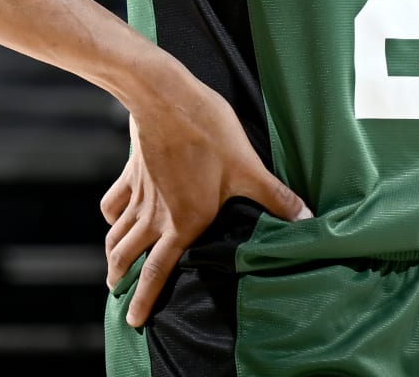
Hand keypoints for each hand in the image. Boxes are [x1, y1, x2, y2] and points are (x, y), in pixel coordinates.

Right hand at [100, 64, 309, 327]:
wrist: (164, 97)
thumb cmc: (207, 132)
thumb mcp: (247, 166)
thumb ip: (274, 197)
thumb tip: (306, 217)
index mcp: (183, 223)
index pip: (158, 272)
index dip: (144, 299)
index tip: (134, 320)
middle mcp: (155, 216)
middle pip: (128, 257)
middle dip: (121, 280)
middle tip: (117, 295)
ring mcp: (140, 194)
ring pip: (118, 233)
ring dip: (113, 253)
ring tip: (113, 267)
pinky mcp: (132, 172)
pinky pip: (114, 202)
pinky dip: (112, 215)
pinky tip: (115, 218)